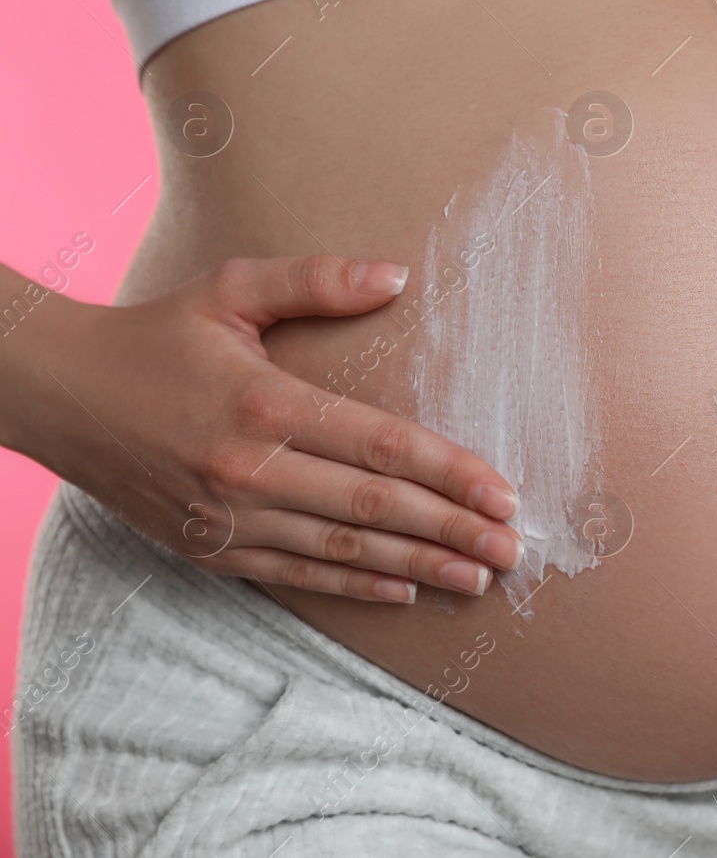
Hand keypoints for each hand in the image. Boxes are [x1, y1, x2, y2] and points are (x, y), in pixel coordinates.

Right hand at [12, 255, 522, 602]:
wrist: (55, 393)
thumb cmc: (154, 334)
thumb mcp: (230, 289)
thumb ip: (316, 280)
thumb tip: (397, 274)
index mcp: (266, 402)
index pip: (383, 446)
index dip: (453, 473)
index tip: (505, 493)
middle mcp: (249, 468)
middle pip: (375, 507)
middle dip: (454, 531)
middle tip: (514, 548)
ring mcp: (228, 517)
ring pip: (343, 550)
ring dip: (419, 567)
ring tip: (479, 577)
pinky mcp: (208, 548)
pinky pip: (298, 574)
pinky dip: (356, 585)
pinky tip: (406, 589)